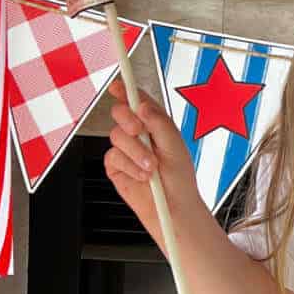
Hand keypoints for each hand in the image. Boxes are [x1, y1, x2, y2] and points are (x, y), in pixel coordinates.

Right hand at [104, 80, 203, 238]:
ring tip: (151, 166)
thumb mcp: (176, 147)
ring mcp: (126, 150)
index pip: (139, 101)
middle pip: (121, 113)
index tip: (119, 85)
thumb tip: (143, 106)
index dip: (127, 90)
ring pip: (117, 136)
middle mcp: (140, 135)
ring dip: (136, 152)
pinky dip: (130, 166)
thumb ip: (160, 124)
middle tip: (139, 131)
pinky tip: (143, 175)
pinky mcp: (116, 166)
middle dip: (128, 120)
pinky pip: (113, 157)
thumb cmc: (180, 179)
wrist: (173, 209)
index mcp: (156, 125)